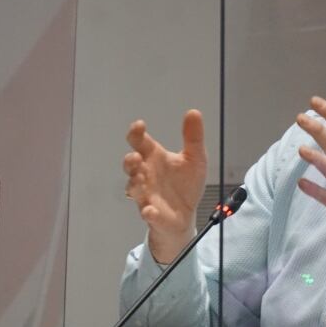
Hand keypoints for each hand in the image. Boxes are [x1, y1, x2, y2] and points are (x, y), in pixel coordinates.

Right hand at [123, 109, 206, 262]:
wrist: (187, 214)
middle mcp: (146, 175)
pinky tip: (150, 211)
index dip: (135, 133)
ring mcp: (147, 195)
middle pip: (131, 166)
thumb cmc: (185, 184)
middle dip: (130, 161)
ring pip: (134, 189)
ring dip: (135, 184)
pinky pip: (148, 214)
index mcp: (154, 158)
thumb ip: (193, 137)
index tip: (139, 125)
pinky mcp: (153, 214)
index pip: (140, 142)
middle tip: (136, 157)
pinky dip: (148, 212)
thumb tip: (194, 112)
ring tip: (140, 178)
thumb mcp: (195, 158)